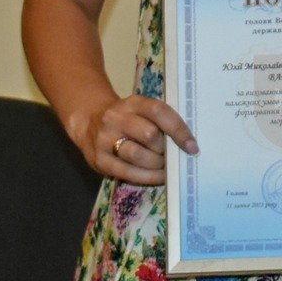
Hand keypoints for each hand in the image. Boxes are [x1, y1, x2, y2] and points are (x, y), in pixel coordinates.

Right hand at [74, 95, 196, 184]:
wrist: (89, 121)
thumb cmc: (126, 118)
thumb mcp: (140, 110)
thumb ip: (160, 121)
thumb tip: (187, 144)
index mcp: (132, 103)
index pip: (158, 111)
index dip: (178, 129)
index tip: (192, 146)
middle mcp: (116, 118)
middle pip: (149, 135)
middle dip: (165, 149)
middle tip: (172, 156)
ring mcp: (105, 139)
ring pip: (137, 155)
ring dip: (157, 165)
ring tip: (165, 167)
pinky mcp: (99, 160)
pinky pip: (128, 173)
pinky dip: (147, 177)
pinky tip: (158, 177)